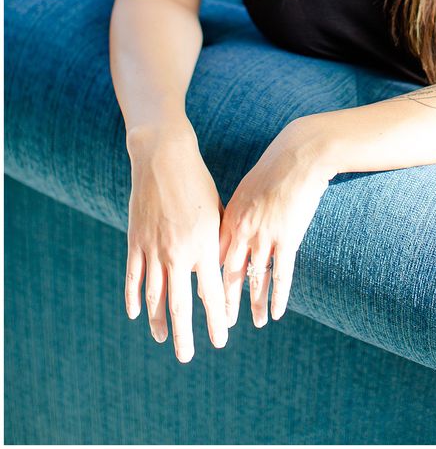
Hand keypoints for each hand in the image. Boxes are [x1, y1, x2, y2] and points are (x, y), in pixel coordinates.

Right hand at [125, 118, 227, 362]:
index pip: (211, 294)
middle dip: (186, 334)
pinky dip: (134, 298)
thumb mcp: (217, 212)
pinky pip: (133, 277)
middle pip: (180, 305)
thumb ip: (219, 243)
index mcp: (204, 245)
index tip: (220, 339)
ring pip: (154, 296)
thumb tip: (223, 272)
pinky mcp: (135, 241)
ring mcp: (154, 248)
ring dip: (158, 322)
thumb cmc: (197, 183)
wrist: (164, 158)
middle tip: (188, 357)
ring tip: (163, 339)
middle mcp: (179, 252)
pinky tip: (136, 314)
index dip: (216, 319)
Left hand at [220, 121, 330, 328]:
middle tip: (223, 323)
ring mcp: (264, 236)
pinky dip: (277, 296)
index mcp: (230, 217)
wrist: (299, 154)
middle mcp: (242, 230)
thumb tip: (233, 229)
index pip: (213, 257)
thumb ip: (238, 213)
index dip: (208, 280)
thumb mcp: (247, 190)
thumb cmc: (274, 168)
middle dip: (225, 302)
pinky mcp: (287, 238)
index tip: (204, 298)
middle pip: (229, 274)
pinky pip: (280, 275)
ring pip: (255, 279)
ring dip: (254, 304)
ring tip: (255, 323)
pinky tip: (276, 312)